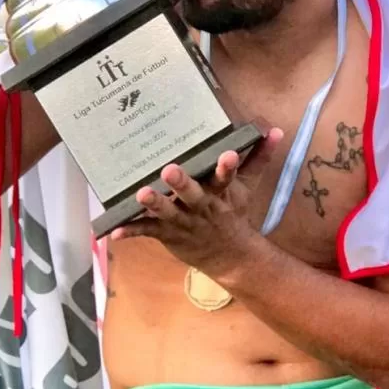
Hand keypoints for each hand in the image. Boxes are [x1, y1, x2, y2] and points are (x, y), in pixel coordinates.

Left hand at [110, 129, 283, 276]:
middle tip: (170, 169)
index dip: (227, 166)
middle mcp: (202, 207)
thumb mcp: (247, 187)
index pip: (226, 177)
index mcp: (221, 194)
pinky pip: (147, 232)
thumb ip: (258, 158)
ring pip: (167, 212)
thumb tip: (274, 131)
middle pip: (193, 194)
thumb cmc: (232, 214)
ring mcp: (183, 222)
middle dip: (182, 183)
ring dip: (154, 204)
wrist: (229, 257)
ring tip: (141, 194)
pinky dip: (131, 231)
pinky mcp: (167, 234)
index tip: (228, 154)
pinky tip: (114, 230)